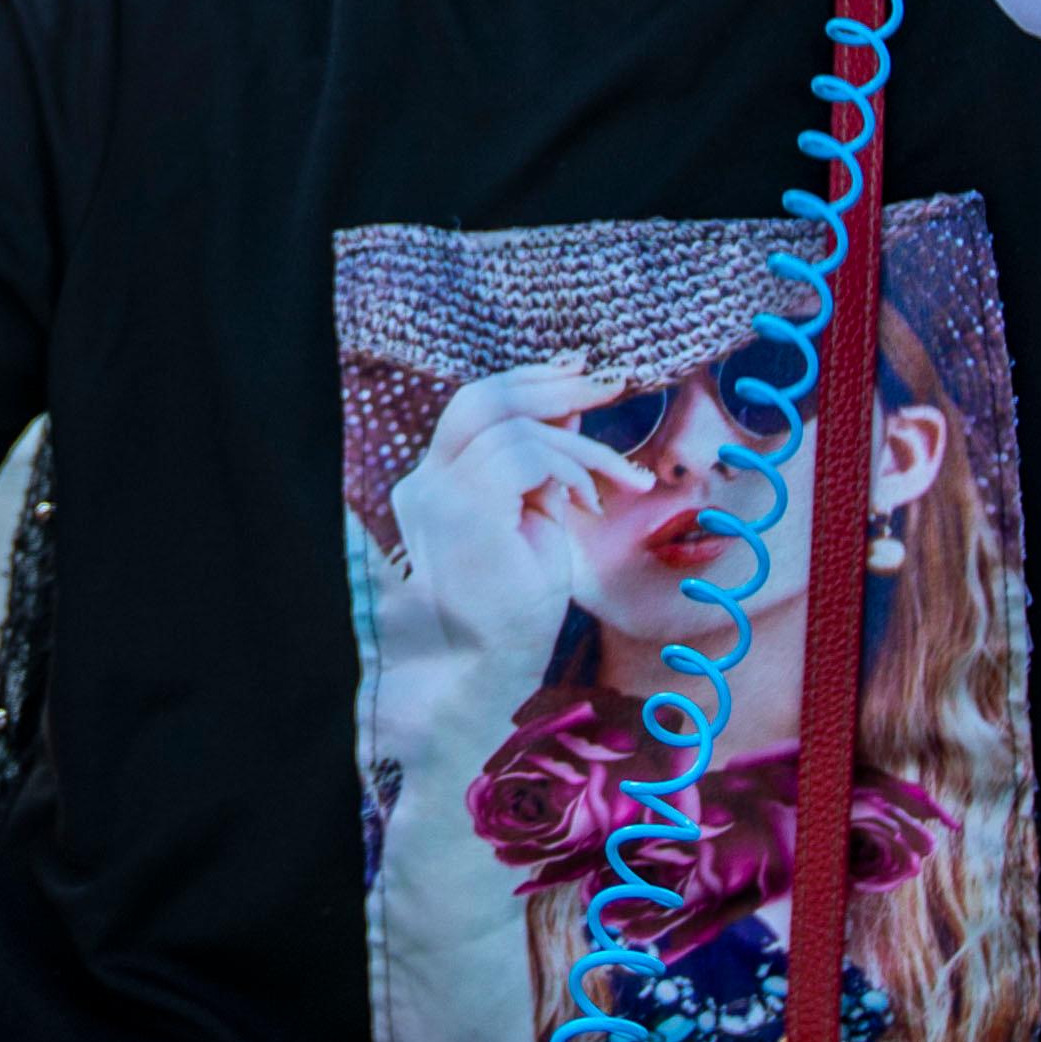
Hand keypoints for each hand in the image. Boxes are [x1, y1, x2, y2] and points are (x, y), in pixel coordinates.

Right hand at [377, 362, 653, 676]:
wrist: (493, 669)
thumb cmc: (516, 607)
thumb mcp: (535, 516)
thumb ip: (541, 463)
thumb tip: (569, 402)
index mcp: (433, 485)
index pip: (474, 409)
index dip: (527, 382)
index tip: (577, 372)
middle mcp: (423, 484)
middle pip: (482, 399)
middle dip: (551, 384)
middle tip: (609, 382)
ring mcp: (437, 495)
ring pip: (517, 428)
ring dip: (581, 449)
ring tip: (617, 482)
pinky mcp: (464, 510)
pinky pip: (528, 456)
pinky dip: (570, 470)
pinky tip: (588, 505)